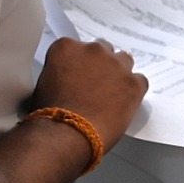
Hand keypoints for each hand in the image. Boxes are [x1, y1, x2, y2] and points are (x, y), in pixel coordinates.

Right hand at [27, 37, 146, 148]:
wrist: (65, 135)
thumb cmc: (50, 116)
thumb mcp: (43, 84)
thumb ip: (60, 71)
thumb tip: (67, 79)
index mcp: (67, 47)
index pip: (77, 47)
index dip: (80, 64)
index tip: (79, 75)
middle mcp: (93, 50)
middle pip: (103, 50)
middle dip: (101, 65)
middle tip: (96, 85)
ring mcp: (115, 65)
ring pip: (124, 61)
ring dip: (119, 74)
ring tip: (112, 95)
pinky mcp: (133, 83)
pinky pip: (140, 81)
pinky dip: (134, 91)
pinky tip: (125, 104)